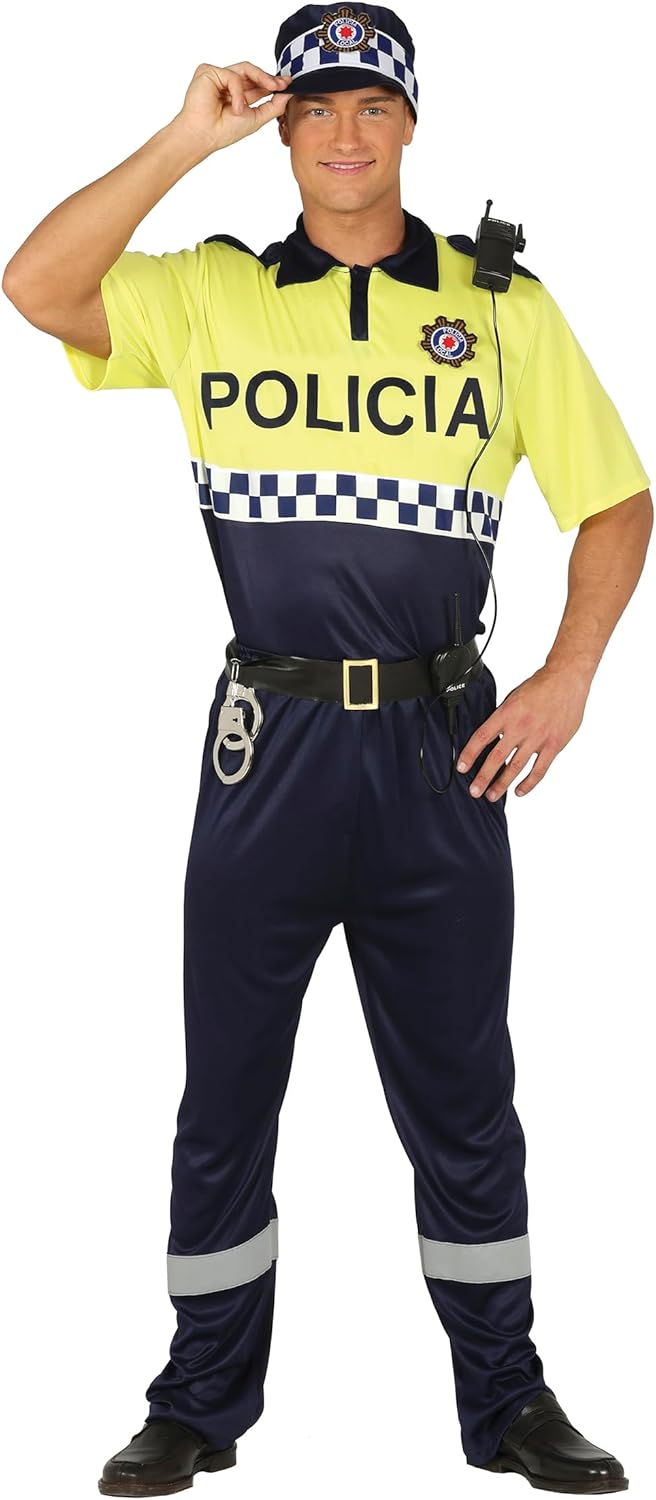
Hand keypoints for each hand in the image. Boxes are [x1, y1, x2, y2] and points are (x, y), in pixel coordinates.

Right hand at [175, 61, 289, 153]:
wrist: (204, 136)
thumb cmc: (223, 131)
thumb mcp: (256, 118)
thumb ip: (273, 106)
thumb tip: (288, 94)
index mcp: (238, 94)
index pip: (257, 83)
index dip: (273, 82)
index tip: (288, 83)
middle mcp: (228, 84)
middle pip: (253, 72)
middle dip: (270, 77)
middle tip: (283, 83)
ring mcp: (218, 77)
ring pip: (245, 68)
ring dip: (261, 79)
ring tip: (271, 88)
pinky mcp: (208, 72)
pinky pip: (232, 75)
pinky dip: (238, 92)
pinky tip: (236, 108)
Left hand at [455, 664, 590, 799]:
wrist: (567, 680)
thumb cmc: (539, 687)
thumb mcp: (513, 697)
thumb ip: (502, 718)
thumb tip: (489, 736)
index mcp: (506, 713)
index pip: (482, 737)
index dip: (469, 754)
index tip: (461, 767)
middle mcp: (520, 727)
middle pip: (497, 757)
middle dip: (483, 777)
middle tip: (474, 791)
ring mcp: (537, 738)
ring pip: (516, 767)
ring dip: (502, 784)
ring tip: (492, 796)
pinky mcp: (554, 745)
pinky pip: (539, 770)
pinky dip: (528, 783)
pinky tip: (519, 791)